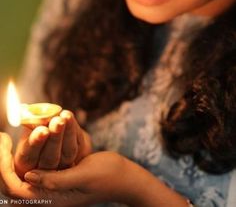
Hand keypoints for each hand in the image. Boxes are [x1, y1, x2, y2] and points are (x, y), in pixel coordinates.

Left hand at [0, 132, 126, 205]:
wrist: (124, 178)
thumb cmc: (107, 175)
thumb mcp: (82, 175)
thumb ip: (55, 180)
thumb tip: (29, 176)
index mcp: (53, 200)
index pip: (16, 189)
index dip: (3, 167)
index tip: (2, 142)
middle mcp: (49, 197)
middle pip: (13, 185)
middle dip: (4, 161)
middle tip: (2, 138)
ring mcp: (52, 189)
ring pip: (21, 176)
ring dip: (14, 157)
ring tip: (9, 137)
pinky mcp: (57, 179)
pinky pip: (34, 169)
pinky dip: (28, 154)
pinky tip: (31, 138)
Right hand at [14, 110, 91, 178]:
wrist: (51, 132)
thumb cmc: (34, 128)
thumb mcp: (27, 127)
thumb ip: (30, 124)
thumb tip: (35, 116)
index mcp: (25, 162)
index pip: (29, 155)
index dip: (36, 142)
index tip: (43, 130)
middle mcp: (43, 170)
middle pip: (50, 158)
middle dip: (55, 137)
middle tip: (58, 121)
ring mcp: (62, 166)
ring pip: (67, 153)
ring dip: (68, 133)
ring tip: (66, 115)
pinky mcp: (77, 158)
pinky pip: (78, 146)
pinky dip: (75, 130)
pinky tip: (69, 117)